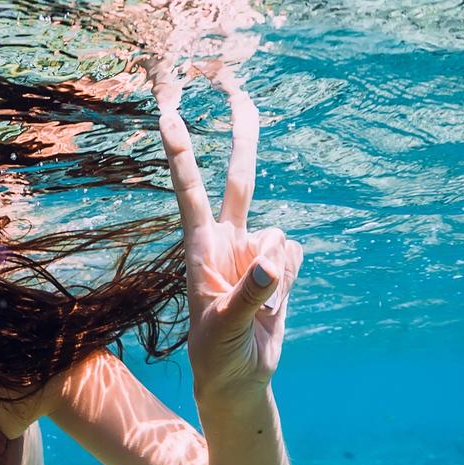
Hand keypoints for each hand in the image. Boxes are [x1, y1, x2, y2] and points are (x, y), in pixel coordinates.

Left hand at [152, 60, 301, 392]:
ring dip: (277, 274)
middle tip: (237, 86)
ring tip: (256, 310)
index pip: (191, 191)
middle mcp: (228, 240)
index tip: (168, 115)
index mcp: (201, 248)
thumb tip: (275, 254)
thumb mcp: (226, 329)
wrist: (239, 379)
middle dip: (243, 134)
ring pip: (280, 237)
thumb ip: (251, 292)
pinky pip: (295, 256)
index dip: (182, 154)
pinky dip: (290, 280)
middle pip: (241, 178)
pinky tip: (274, 304)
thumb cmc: (217, 355)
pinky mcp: (280, 266)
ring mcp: (255, 251)